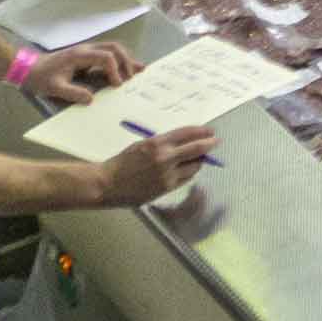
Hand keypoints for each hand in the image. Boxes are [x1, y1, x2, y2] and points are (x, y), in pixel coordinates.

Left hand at [29, 39, 137, 106]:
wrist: (28, 68)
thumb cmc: (40, 77)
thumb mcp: (54, 88)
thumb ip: (73, 93)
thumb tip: (91, 99)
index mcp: (80, 55)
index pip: (105, 57)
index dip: (114, 70)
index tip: (117, 85)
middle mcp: (86, 50)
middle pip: (114, 48)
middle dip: (126, 61)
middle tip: (133, 77)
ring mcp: (87, 52)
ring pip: (113, 49)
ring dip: (125, 59)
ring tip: (139, 71)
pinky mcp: (86, 57)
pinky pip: (107, 56)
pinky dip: (118, 62)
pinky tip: (126, 69)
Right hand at [93, 123, 216, 209]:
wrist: (106, 184)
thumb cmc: (121, 162)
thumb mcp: (142, 145)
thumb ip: (163, 144)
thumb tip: (183, 143)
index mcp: (157, 143)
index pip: (187, 133)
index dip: (202, 132)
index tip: (210, 131)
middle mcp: (165, 158)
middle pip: (196, 149)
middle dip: (209, 144)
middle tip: (215, 142)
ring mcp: (167, 175)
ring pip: (193, 166)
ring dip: (199, 161)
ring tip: (200, 157)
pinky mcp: (166, 189)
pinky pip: (184, 179)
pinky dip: (188, 173)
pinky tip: (188, 170)